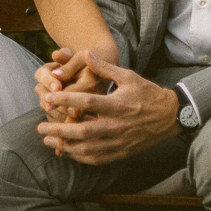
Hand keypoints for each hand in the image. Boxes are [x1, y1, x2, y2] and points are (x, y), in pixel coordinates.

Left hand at [36, 51, 180, 164]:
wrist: (170, 116)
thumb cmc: (147, 93)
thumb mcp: (128, 76)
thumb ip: (104, 67)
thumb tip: (85, 52)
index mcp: (118, 104)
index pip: (88, 102)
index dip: (66, 100)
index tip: (48, 98)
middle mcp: (118, 125)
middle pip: (84, 131)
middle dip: (59, 130)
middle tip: (40, 128)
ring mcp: (120, 141)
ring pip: (89, 148)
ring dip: (66, 146)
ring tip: (48, 141)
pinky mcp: (122, 152)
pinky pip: (99, 158)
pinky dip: (81, 157)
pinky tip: (68, 151)